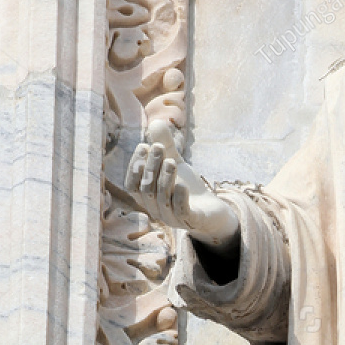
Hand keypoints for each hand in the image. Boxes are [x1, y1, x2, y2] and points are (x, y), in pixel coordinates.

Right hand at [124, 119, 239, 249]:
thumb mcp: (175, 163)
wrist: (211, 210)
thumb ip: (165, 146)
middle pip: (147, 190)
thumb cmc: (188, 187)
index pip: (132, 185)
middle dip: (151, 167)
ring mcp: (172, 218)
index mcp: (147, 198)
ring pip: (162, 199)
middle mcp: (156, 210)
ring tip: (172, 161)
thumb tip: (155, 122)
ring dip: (165, 178)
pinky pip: (181, 212)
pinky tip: (182, 185)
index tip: (144, 146)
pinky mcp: (191, 221)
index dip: (135, 166)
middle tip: (158, 147)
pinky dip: (180, 198)